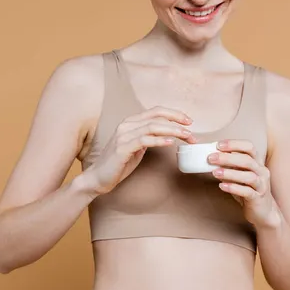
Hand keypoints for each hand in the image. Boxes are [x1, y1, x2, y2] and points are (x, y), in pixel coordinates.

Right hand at [81, 106, 197, 194]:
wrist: (98, 178)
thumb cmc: (118, 164)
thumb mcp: (136, 147)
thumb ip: (147, 138)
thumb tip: (165, 134)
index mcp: (130, 122)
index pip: (156, 111)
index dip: (174, 114)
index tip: (189, 122)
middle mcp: (126, 125)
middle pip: (157, 117)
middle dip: (177, 122)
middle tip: (192, 131)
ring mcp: (123, 136)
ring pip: (152, 126)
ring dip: (172, 130)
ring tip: (186, 136)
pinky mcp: (122, 148)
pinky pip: (144, 140)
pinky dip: (159, 140)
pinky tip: (170, 142)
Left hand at [208, 139, 279, 227]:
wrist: (263, 211)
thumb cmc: (248, 190)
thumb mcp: (238, 176)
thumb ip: (228, 167)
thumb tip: (210, 158)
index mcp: (257, 163)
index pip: (249, 147)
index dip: (234, 144)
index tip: (218, 145)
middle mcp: (261, 172)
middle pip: (247, 160)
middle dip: (227, 158)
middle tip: (211, 158)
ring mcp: (261, 185)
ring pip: (249, 176)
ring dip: (230, 173)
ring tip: (214, 173)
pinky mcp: (258, 198)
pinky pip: (247, 192)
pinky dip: (234, 188)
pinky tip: (222, 186)